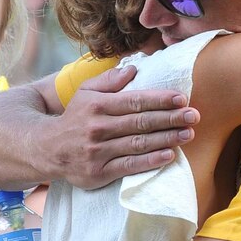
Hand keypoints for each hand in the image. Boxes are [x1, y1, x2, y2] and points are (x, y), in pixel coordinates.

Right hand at [44, 65, 198, 188]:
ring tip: (188, 134)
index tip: (181, 98)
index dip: (159, 99)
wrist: (46, 149)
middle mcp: (98, 127)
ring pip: (138, 144)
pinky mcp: (99, 172)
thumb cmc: (73, 118)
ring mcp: (98, 151)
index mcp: (97, 105)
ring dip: (166, 139)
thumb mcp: (85, 93)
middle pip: (141, 122)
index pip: (134, 101)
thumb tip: (134, 69)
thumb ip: (109, 80)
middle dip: (170, 118)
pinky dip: (150, 161)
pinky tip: (169, 155)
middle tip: (194, 115)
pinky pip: (129, 166)